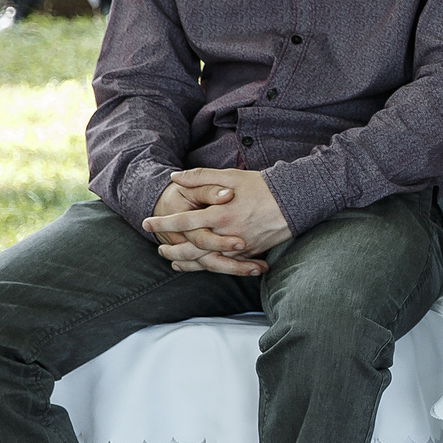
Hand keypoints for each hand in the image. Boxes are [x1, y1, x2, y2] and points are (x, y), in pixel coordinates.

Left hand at [145, 169, 291, 271]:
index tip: (146, 223)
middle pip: (192, 248)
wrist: (297, 201)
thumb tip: (176, 177)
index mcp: (220, 213)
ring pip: (207, 261)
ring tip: (173, 261)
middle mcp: (227, 233)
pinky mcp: (251, 253)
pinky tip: (200, 265)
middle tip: (159, 248)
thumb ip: (201, 176)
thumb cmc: (262, 186)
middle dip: (172, 250)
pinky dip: (209, 266)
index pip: (184, 221)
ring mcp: (240, 246)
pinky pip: (226, 264)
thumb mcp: (231, 176)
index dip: (163, 223)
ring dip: (187, 263)